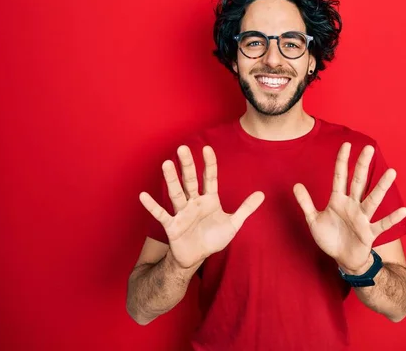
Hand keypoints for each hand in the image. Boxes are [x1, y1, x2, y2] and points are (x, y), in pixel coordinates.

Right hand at [139, 145, 264, 268]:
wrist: (198, 257)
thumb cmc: (213, 238)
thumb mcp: (233, 224)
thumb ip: (246, 208)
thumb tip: (262, 194)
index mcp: (209, 200)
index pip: (210, 178)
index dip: (209, 164)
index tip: (207, 148)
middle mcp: (194, 202)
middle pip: (190, 181)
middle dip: (187, 165)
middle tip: (182, 148)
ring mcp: (182, 213)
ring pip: (176, 193)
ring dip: (171, 180)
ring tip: (166, 163)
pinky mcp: (172, 226)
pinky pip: (161, 215)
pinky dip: (152, 206)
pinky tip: (143, 195)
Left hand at [293, 142, 405, 273]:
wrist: (342, 259)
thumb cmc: (330, 238)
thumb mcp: (313, 220)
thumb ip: (306, 203)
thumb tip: (295, 185)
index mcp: (338, 200)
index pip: (340, 176)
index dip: (342, 161)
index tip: (347, 145)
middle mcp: (352, 205)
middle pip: (358, 182)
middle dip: (362, 165)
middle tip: (369, 148)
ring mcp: (362, 218)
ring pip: (372, 200)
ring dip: (381, 187)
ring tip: (391, 172)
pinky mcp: (369, 233)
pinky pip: (382, 224)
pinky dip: (392, 219)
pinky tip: (403, 210)